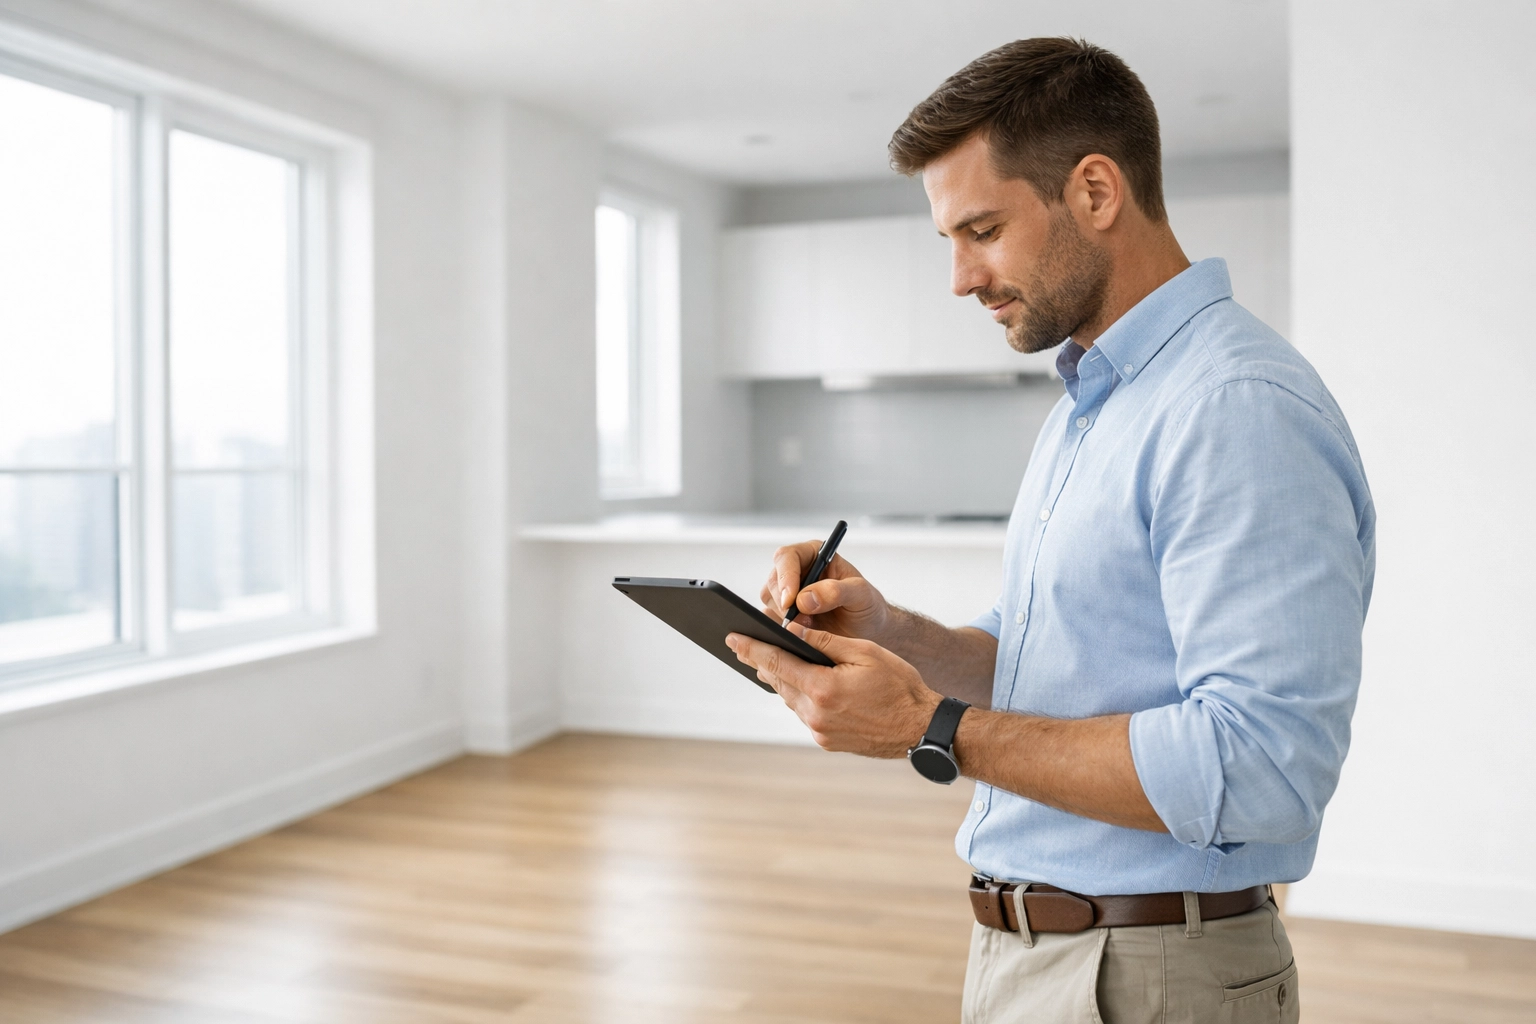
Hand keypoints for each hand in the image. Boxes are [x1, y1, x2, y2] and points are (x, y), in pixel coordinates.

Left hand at [725, 624, 940, 757]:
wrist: (921, 728)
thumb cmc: (899, 685)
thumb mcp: (864, 652)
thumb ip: (823, 642)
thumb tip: (791, 631)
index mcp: (823, 688)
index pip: (776, 661)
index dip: (751, 648)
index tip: (732, 637)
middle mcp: (815, 713)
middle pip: (778, 681)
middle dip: (761, 661)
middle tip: (743, 644)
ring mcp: (820, 731)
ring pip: (789, 698)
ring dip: (780, 679)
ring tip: (768, 660)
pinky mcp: (826, 741)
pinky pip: (804, 713)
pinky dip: (799, 695)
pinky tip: (800, 683)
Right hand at [761, 542, 893, 642]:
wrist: (868, 633)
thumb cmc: (867, 606)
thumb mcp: (861, 595)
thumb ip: (836, 591)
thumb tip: (805, 598)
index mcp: (814, 556)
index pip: (788, 557)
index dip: (786, 576)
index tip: (791, 600)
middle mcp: (797, 572)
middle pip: (774, 580)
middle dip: (784, 602)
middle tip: (802, 621)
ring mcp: (788, 594)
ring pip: (769, 600)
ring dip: (784, 616)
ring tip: (810, 628)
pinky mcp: (784, 615)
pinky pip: (771, 619)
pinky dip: (782, 628)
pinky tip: (801, 635)